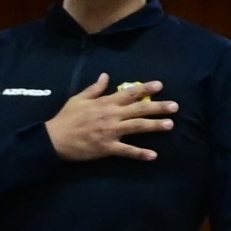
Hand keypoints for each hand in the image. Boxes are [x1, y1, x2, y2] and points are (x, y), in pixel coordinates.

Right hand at [45, 76, 174, 161]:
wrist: (54, 139)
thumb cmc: (66, 118)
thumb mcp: (79, 99)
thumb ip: (95, 88)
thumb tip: (106, 76)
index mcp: (105, 103)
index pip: (129, 93)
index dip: (145, 89)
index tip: (160, 86)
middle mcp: (111, 115)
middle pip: (139, 109)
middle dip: (158, 107)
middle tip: (175, 106)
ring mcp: (111, 132)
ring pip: (137, 127)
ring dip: (154, 126)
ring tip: (170, 125)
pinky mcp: (107, 147)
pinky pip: (127, 150)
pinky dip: (140, 153)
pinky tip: (153, 155)